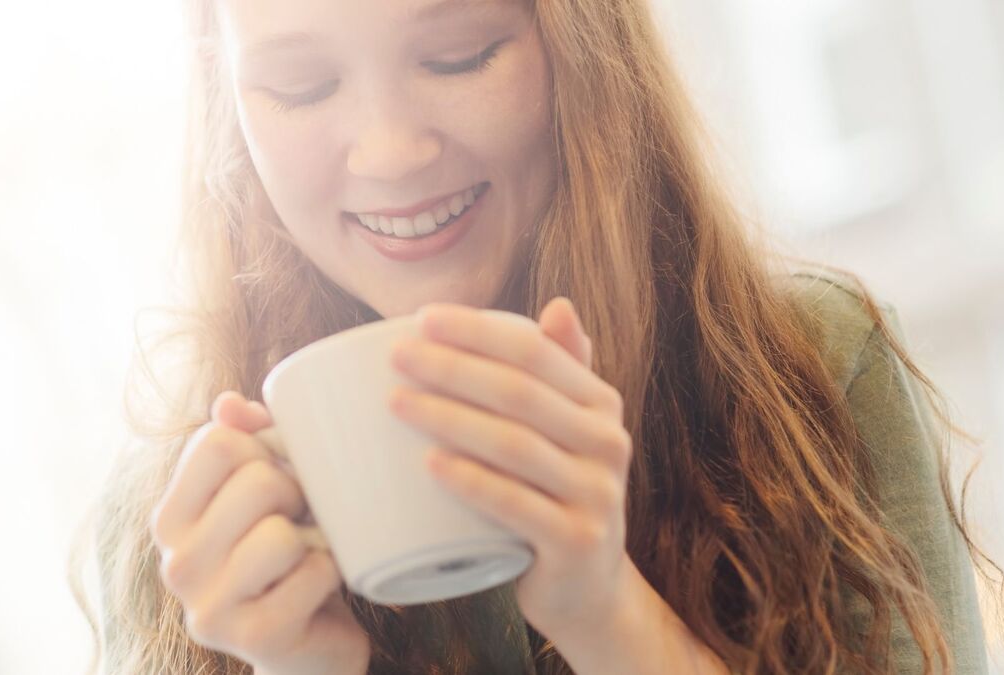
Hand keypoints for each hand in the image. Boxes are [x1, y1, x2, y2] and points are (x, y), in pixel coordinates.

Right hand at [149, 391, 370, 674]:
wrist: (309, 646)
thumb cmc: (289, 556)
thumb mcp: (265, 495)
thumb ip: (245, 442)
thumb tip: (230, 404)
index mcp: (171, 518)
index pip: (218, 441)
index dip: (265, 448)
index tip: (278, 475)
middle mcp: (177, 563)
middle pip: (258, 480)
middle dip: (299, 493)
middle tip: (303, 520)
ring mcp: (209, 606)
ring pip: (281, 532)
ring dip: (315, 538)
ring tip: (308, 555)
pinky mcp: (254, 637)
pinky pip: (313, 572)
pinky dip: (332, 572)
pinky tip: (320, 587)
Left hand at [387, 297, 633, 637]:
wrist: (588, 588)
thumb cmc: (557, 497)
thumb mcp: (568, 434)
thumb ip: (562, 373)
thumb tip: (559, 305)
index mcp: (602, 405)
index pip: (537, 353)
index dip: (478, 331)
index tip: (421, 319)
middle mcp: (607, 443)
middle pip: (520, 393)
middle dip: (452, 367)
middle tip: (397, 358)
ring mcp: (597, 494)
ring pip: (514, 444)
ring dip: (448, 418)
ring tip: (396, 403)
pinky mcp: (576, 541)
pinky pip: (516, 505)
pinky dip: (470, 481)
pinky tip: (430, 463)